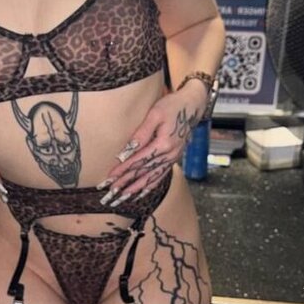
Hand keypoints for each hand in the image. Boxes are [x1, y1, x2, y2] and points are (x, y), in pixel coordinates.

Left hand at [97, 87, 205, 204]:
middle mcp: (169, 155)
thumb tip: (128, 150)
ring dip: (136, 189)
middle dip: (126, 183)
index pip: (139, 160)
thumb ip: (142, 133)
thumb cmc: (172, 106)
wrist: (192, 106)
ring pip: (151, 178)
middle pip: (143, 172)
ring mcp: (172, 159)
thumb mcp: (155, 114)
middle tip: (111, 192)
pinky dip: (150, 186)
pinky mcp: (173, 159)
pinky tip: (140, 193)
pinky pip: (160, 176)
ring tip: (122, 197)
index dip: (124, 170)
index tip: (111, 177)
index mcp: (163, 144)